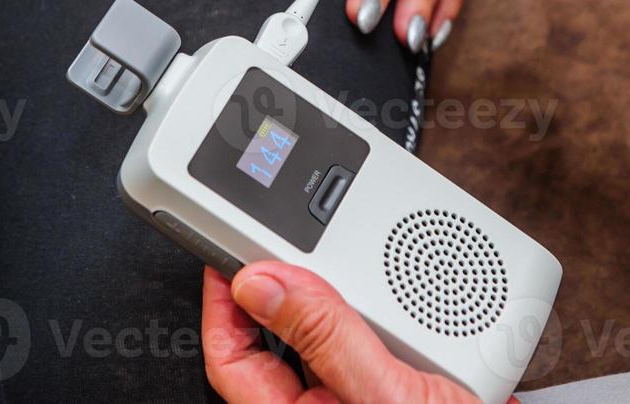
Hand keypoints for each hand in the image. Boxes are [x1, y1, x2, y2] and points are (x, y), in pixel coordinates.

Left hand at [202, 263, 512, 403]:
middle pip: (280, 337)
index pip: (231, 357)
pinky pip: (382, 333)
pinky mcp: (406, 382)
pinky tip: (403, 285)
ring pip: (334, 330)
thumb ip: (326, 337)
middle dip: (287, 286)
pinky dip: (390, 303)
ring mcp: (364, 397)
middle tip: (291, 242)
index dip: (223, 302)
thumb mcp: (387, 393)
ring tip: (355, 262)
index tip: (229, 254)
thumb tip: (263, 285)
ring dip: (345, 291)